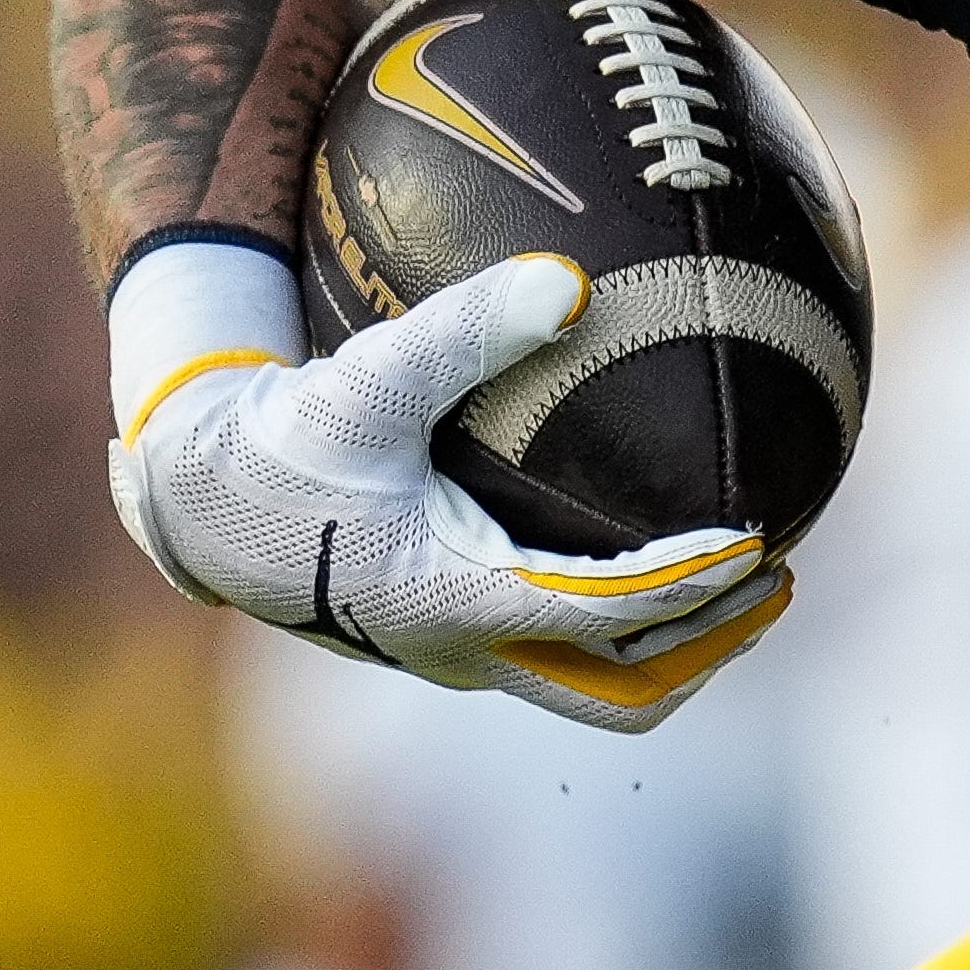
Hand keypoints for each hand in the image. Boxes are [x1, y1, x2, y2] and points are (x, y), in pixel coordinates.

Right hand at [104, 236, 779, 732]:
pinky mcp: (453, 636)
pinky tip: (660, 547)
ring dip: (677, 646)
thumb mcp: (364, 378)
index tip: (755, 540)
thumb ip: (466, 330)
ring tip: (744, 580)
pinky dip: (626, 622)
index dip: (689, 585)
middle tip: (774, 575)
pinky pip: (565, 651)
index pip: (606, 614)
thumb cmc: (274, 438)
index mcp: (452, 601)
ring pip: (599, 687)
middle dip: (709, 643)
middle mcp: (464, 650)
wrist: (195, 501)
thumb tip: (569, 279)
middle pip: (625, 689)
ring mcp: (461, 656)